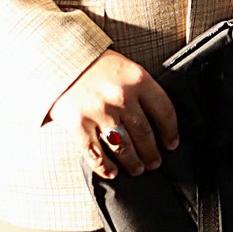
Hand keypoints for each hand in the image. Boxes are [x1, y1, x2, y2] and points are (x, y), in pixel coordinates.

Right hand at [48, 49, 178, 178]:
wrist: (60, 59)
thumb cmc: (98, 65)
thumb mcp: (127, 69)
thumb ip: (142, 90)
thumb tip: (158, 119)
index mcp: (138, 80)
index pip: (164, 111)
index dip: (170, 131)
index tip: (172, 143)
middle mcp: (121, 97)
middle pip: (144, 132)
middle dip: (151, 152)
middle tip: (155, 162)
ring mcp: (98, 112)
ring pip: (123, 146)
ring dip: (133, 161)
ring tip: (138, 169)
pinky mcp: (77, 124)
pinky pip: (94, 152)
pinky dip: (104, 166)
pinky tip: (112, 173)